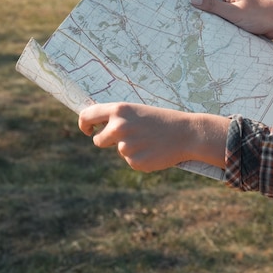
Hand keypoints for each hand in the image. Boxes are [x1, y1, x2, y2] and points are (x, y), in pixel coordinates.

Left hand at [78, 103, 228, 171]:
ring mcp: (126, 146)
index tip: (88, 129)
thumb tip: (97, 126)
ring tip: (151, 141)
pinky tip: (155, 151)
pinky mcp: (134, 162)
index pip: (87, 116)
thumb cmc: (164, 120)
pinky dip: (141, 158)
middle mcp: (118, 127)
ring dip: (130, 148)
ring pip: (119, 151)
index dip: (84, 124)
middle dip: (109, 141)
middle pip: (98, 140)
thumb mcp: (139, 112)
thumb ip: (118, 118)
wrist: (188, 134)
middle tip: (131, 136)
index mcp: (119, 110)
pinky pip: (131, 161)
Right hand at [191, 0, 272, 49]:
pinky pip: (225, 22)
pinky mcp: (241, 18)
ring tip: (193, 32)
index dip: (193, 1)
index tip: (179, 10)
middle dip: (200, 14)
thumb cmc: (260, 16)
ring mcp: (236, 7)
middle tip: (183, 25)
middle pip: (209, 4)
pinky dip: (220, 27)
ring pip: (217, 15)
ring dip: (210, 23)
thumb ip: (213, 7)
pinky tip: (211, 36)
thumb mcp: (234, 13)